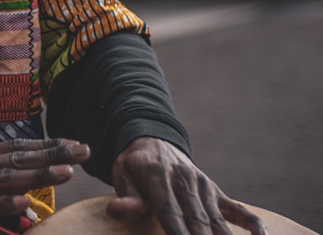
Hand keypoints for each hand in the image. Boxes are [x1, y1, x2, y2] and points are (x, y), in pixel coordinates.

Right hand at [0, 138, 89, 234]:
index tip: (73, 143)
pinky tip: (24, 203)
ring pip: (5, 177)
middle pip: (18, 157)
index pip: (17, 148)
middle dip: (53, 153)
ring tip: (65, 170)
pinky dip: (3, 204)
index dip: (47, 145)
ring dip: (38, 174)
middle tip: (83, 150)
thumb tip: (18, 194)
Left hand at [107, 137, 267, 233]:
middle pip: (197, 221)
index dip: (178, 234)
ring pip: (216, 220)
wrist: (153, 140)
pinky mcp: (215, 190)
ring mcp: (202, 185)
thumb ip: (125, 195)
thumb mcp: (122, 174)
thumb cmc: (134, 166)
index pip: (170, 213)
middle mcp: (184, 180)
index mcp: (158, 178)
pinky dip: (251, 222)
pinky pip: (236, 208)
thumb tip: (115, 211)